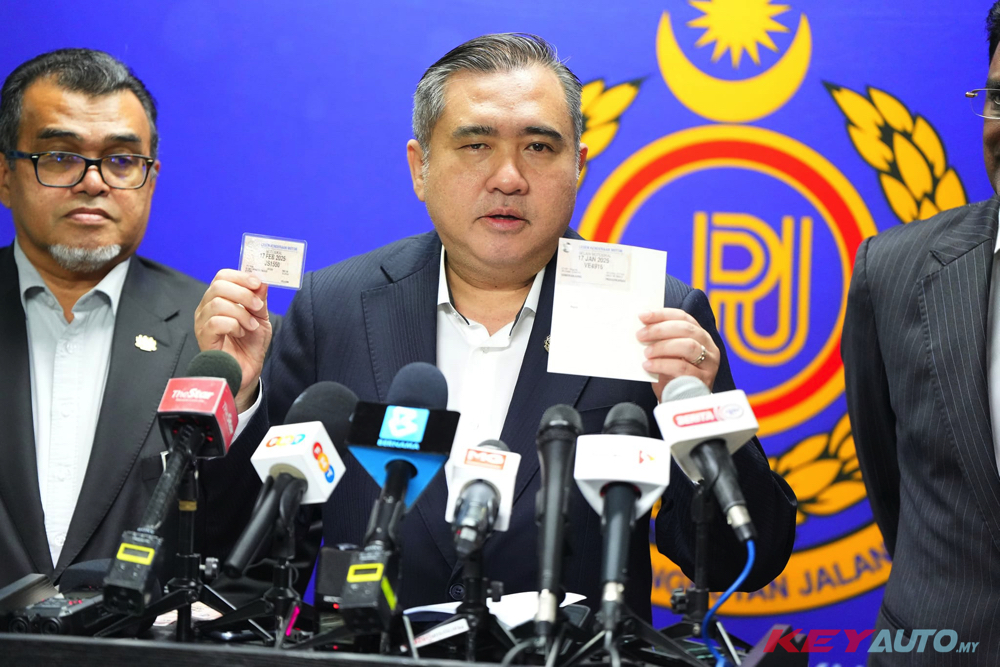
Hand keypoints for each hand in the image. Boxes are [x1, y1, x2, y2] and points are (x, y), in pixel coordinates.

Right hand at [194, 270, 271, 410]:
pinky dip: (234, 325)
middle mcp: (207, 307)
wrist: (247, 371)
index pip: (222, 276)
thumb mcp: (261, 318)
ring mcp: (202, 322)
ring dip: (241, 313)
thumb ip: (259, 300)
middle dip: (244, 293)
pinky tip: (240, 334)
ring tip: (250, 326)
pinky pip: (216, 322)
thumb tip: (262, 281)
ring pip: (218, 303)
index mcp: (219, 299)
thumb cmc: (250, 345)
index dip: (241, 276)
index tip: (258, 283)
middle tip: (257, 307)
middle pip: (219, 285)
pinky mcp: (203, 337)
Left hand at [637, 308, 719, 401]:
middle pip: (686, 329)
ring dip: (662, 347)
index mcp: (699, 335)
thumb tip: (641, 328)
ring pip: (688, 346)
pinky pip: (683, 368)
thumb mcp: (666, 355)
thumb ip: (659, 341)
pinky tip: (649, 366)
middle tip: (641, 335)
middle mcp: (709, 346)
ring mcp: (709, 363)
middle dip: (660, 329)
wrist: (681, 404)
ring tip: (646, 353)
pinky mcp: (704, 380)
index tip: (643, 316)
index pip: (683, 317)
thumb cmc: (672, 377)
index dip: (662, 314)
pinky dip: (663, 365)